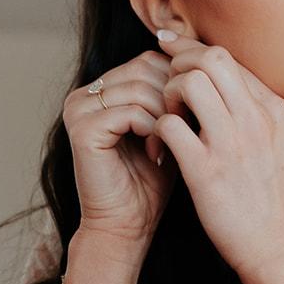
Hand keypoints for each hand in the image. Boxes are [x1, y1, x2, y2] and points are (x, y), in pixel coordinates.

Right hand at [64, 49, 177, 254]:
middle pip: (145, 67)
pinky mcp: (81, 129)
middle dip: (174, 97)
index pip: (150, 60)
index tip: (191, 117)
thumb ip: (174, 93)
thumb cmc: (152, 180)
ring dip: (165, 116)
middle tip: (184, 130)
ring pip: (140, 88)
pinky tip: (156, 153)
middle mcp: (84, 94)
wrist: (128, 225)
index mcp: (102, 88)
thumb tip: (205, 58)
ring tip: (171, 145)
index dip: (179, 83)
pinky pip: (130, 111)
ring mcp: (78, 110)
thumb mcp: (169, 127)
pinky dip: (152, 130)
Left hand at [154, 32, 283, 283]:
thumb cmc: (274, 202)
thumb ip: (255, 115)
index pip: (228, 58)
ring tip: (166, 119)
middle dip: (178, 63)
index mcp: (274, 110)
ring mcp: (231, 144)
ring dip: (167, 94)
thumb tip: (224, 87)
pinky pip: (169, 125)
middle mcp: (256, 119)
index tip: (169, 49)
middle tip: (165, 87)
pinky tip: (160, 148)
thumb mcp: (278, 147)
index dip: (192, 50)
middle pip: (210, 57)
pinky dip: (156, 129)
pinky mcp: (206, 171)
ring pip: (187, 82)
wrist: (280, 251)